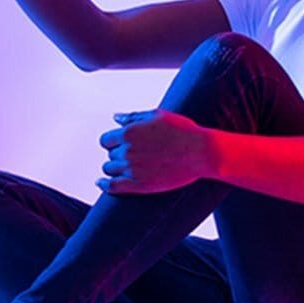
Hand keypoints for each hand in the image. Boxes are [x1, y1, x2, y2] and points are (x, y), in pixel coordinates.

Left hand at [96, 110, 215, 194]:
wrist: (201, 152)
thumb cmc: (182, 130)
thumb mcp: (157, 116)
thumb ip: (132, 117)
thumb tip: (114, 118)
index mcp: (129, 133)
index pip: (106, 140)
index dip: (113, 142)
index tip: (120, 145)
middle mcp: (127, 151)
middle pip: (110, 155)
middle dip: (119, 155)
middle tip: (135, 156)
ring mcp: (132, 169)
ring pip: (109, 169)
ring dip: (115, 168)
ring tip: (127, 168)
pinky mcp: (139, 185)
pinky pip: (112, 187)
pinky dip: (104, 185)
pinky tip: (101, 183)